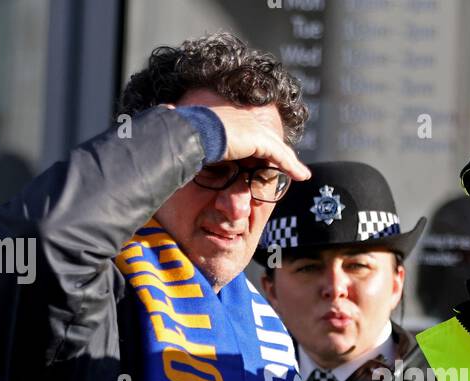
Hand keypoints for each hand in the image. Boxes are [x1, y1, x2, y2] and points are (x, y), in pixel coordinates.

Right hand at [162, 101, 310, 182]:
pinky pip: (280, 156)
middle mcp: (243, 119)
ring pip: (276, 148)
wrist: (191, 133)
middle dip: (279, 153)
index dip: (259, 145)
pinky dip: (291, 166)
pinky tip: (301, 176)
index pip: (249, 132)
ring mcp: (253, 128)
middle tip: (291, 166)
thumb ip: (190, 137)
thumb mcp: (189, 137)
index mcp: (227, 116)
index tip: (262, 157)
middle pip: (266, 139)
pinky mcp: (260, 140)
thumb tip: (168, 118)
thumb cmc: (183, 135)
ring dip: (290, 163)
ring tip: (301, 174)